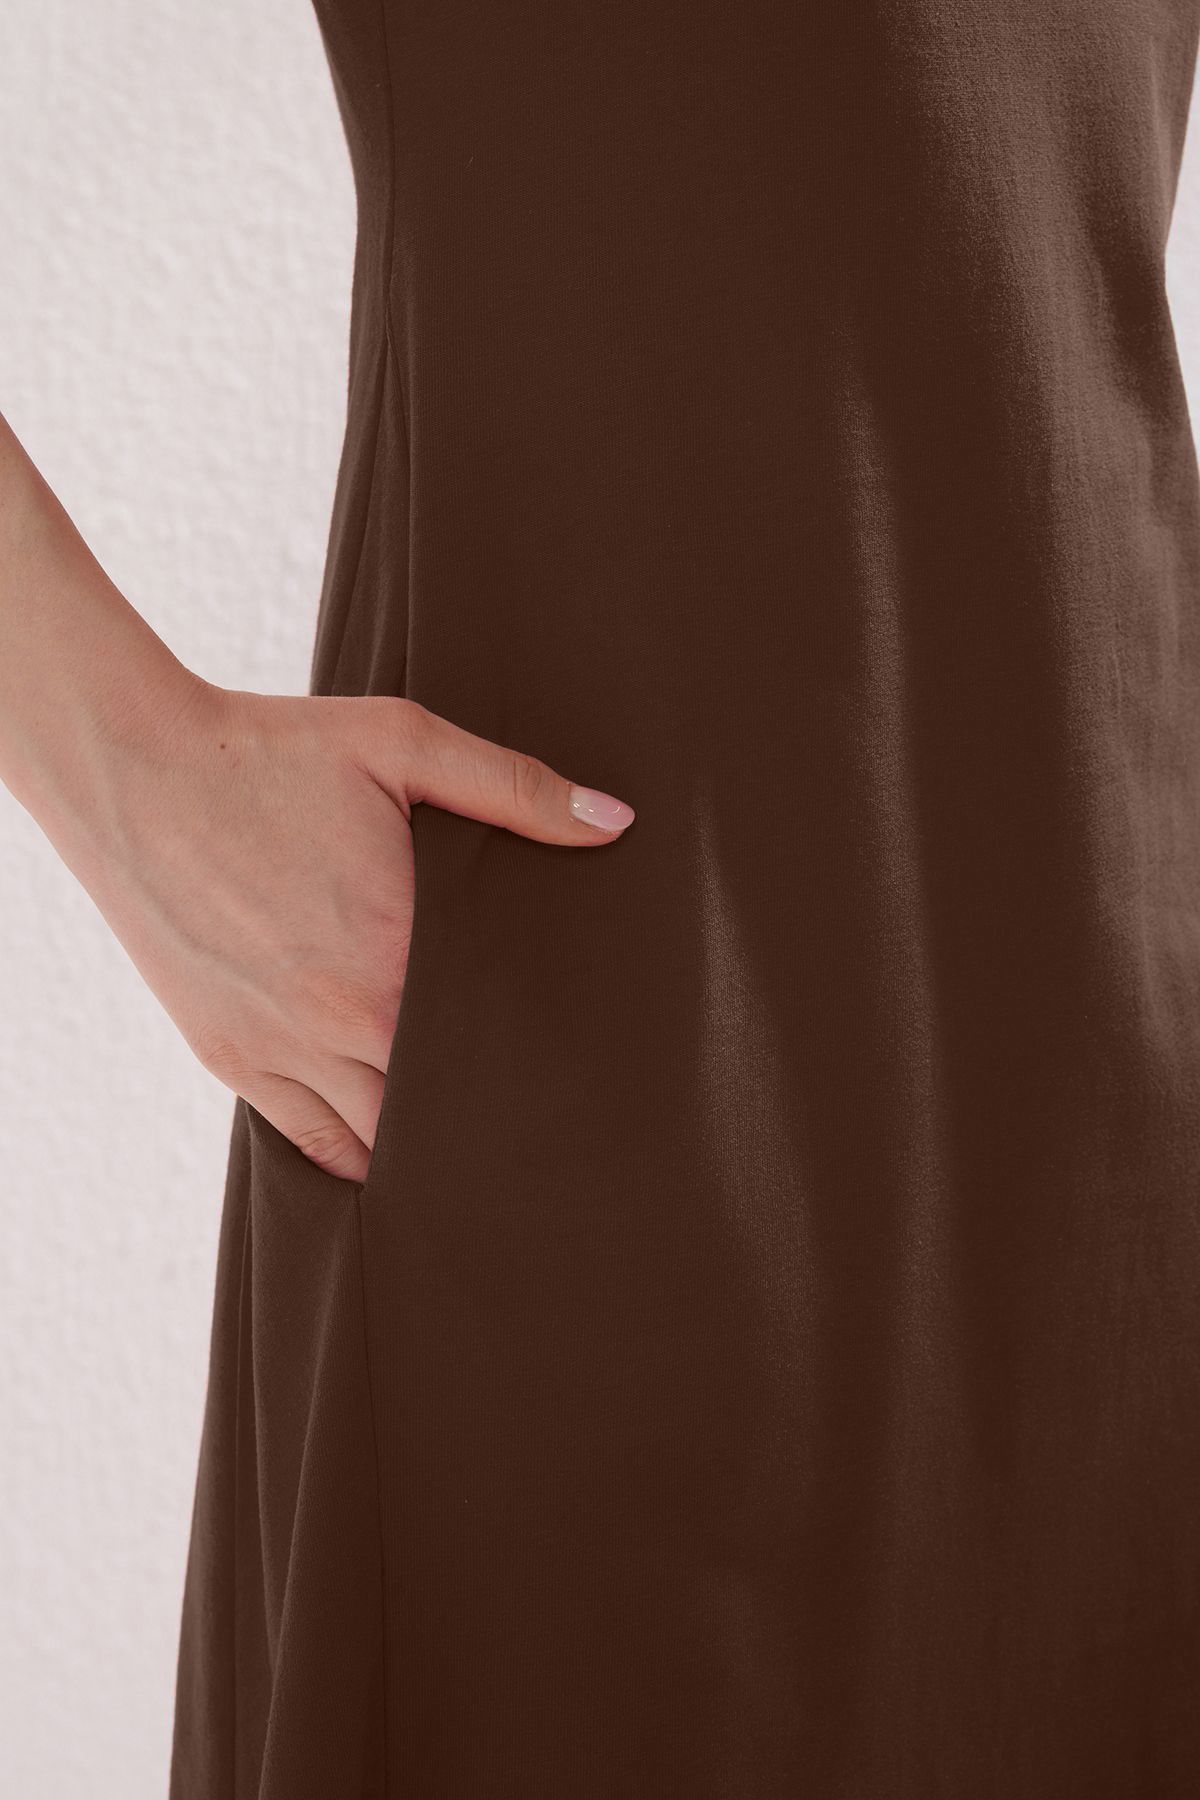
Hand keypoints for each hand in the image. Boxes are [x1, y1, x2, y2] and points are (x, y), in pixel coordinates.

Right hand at [62, 675, 634, 1182]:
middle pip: (439, 1110)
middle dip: (487, 1117)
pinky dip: (354, 1152)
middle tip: (543, 1127)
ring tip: (476, 1148)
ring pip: (376, 1142)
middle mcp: (336, 1020)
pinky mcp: (227, 1055)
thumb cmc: (269, 751)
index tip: (578, 1078)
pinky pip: (306, 1140)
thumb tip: (615, 820)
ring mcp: (276, 1048)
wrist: (129, 767)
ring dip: (423, 1143)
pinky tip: (392, 1149)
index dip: (538, 1070)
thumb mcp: (400, 745)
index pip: (492, 1049)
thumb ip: (513, 787)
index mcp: (392, 953)